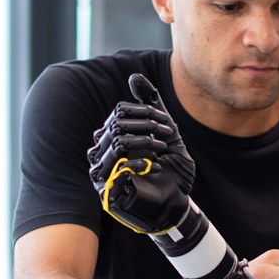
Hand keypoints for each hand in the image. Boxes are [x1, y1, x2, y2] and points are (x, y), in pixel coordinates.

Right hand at [87, 72, 194, 236]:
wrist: (175, 202)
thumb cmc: (168, 168)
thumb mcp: (164, 132)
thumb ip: (150, 104)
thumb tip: (135, 76)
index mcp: (112, 139)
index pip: (119, 114)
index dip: (143, 113)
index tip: (165, 123)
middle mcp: (102, 155)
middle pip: (116, 126)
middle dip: (146, 126)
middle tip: (167, 134)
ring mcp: (103, 174)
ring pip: (115, 143)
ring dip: (144, 142)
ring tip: (162, 148)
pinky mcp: (109, 193)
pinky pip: (118, 169)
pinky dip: (139, 162)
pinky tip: (155, 165)